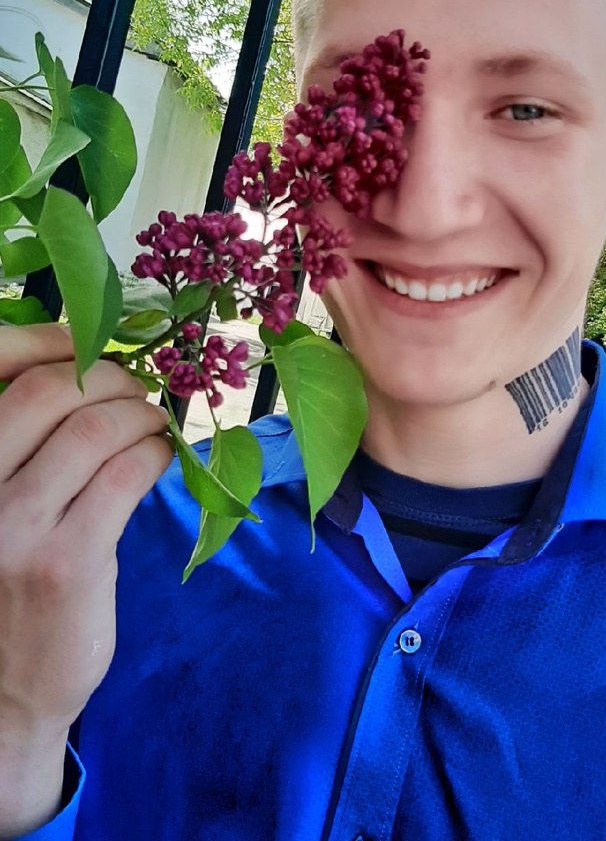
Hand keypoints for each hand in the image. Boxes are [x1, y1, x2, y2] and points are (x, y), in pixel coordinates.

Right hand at [0, 323, 174, 834]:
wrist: (0, 696)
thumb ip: (16, 448)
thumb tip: (79, 374)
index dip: (46, 340)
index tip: (85, 341)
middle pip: (49, 390)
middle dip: (105, 375)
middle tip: (131, 389)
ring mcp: (14, 526)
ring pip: (93, 429)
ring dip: (137, 413)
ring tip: (151, 422)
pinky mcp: (65, 561)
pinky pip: (124, 475)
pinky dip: (153, 452)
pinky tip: (159, 456)